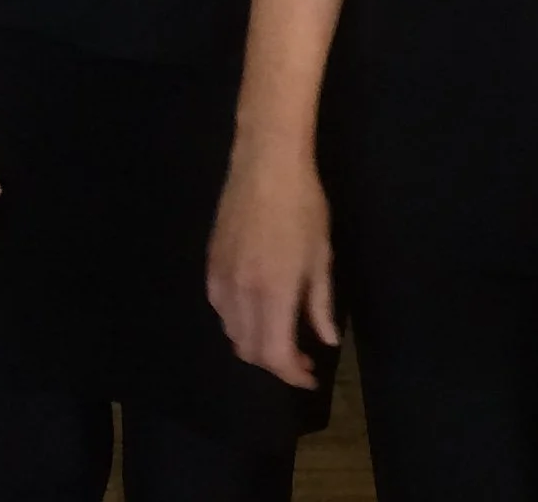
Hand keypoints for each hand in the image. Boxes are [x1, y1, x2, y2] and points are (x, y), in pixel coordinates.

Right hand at [206, 149, 337, 389]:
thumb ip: (320, 304)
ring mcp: (221, 276)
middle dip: (276, 363)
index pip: (275, 354)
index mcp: (273, 291)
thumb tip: (326, 339)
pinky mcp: (211, 261)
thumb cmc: (303, 206)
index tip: (311, 374)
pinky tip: (256, 308)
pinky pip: (220, 307)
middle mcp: (241, 291)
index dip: (292, 374)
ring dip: (255, 343)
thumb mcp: (321, 257)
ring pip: (231, 331)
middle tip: (301, 357)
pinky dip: (237, 320)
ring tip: (280, 333)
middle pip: (249, 350)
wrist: (266, 162)